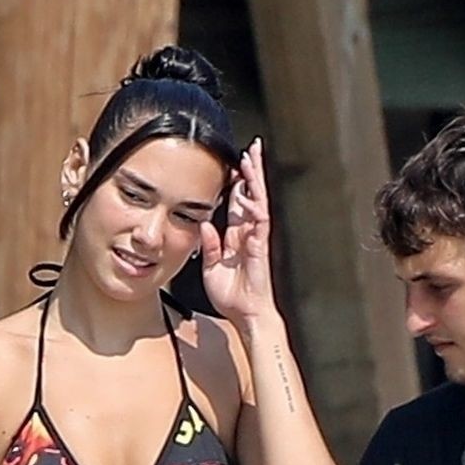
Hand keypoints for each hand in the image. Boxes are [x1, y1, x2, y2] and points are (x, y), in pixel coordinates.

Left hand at [200, 138, 275, 327]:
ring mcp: (256, 239)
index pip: (237, 204)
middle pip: (251, 195)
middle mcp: (248, 234)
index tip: (232, 165)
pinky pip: (259, 221)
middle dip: (251, 171)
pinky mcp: (260, 247)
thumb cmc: (232, 298)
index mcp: (237, 238)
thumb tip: (204, 223)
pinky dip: (253, 205)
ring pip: (257, 201)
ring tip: (251, 157)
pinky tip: (247, 191)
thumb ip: (209, 246)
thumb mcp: (211, 268)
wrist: (247, 316)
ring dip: (254, 179)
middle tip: (251, 148)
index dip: (236, 184)